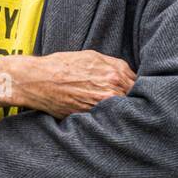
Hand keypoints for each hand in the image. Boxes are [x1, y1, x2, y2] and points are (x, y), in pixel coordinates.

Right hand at [0, 51, 135, 117]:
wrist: (37, 79)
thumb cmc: (62, 65)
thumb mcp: (91, 56)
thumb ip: (115, 66)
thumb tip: (131, 76)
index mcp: (115, 73)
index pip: (139, 85)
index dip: (140, 89)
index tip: (140, 93)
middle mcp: (110, 91)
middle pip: (134, 100)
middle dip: (133, 102)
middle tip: (133, 105)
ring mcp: (100, 106)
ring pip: (122, 112)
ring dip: (122, 112)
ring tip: (118, 112)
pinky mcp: (88, 117)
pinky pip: (106, 121)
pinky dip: (107, 119)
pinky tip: (105, 118)